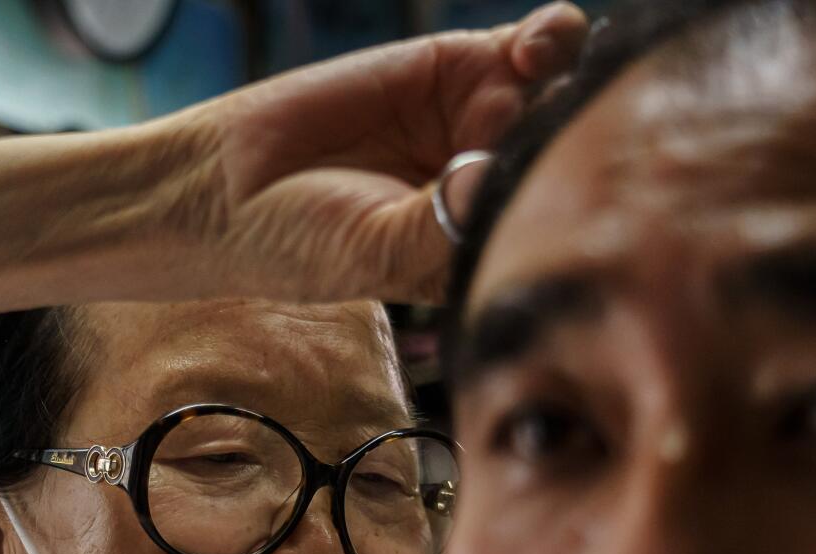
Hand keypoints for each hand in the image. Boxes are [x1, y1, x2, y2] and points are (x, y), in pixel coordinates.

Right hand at [160, 3, 588, 304]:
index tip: (592, 192)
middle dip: (587, 136)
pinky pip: (533, 47)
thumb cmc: (297, 243)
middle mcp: (495, 189)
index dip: (589, 204)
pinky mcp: (459, 68)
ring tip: (541, 86)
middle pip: (577, 153)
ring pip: (564, 96)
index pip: (566, 223)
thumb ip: (448, 222)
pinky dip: (549, 40)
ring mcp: (483, 126)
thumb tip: (505, 178)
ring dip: (574, 84)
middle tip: (578, 127)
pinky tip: (532, 51)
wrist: (224, 186)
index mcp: (488, 249)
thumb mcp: (380, 251)